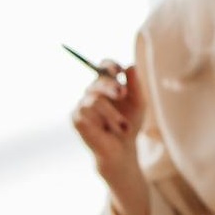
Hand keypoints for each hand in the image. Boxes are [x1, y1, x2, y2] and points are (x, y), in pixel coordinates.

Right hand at [70, 60, 145, 185]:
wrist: (122, 148)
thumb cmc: (130, 124)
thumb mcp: (139, 104)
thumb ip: (136, 85)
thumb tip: (131, 65)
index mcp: (108, 84)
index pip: (104, 66)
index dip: (110, 66)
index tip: (119, 71)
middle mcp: (93, 91)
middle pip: (97, 80)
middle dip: (111, 86)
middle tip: (122, 93)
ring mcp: (82, 103)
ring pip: (94, 99)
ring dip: (112, 113)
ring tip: (123, 126)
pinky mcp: (75, 117)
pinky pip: (86, 111)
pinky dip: (103, 121)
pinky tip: (109, 130)